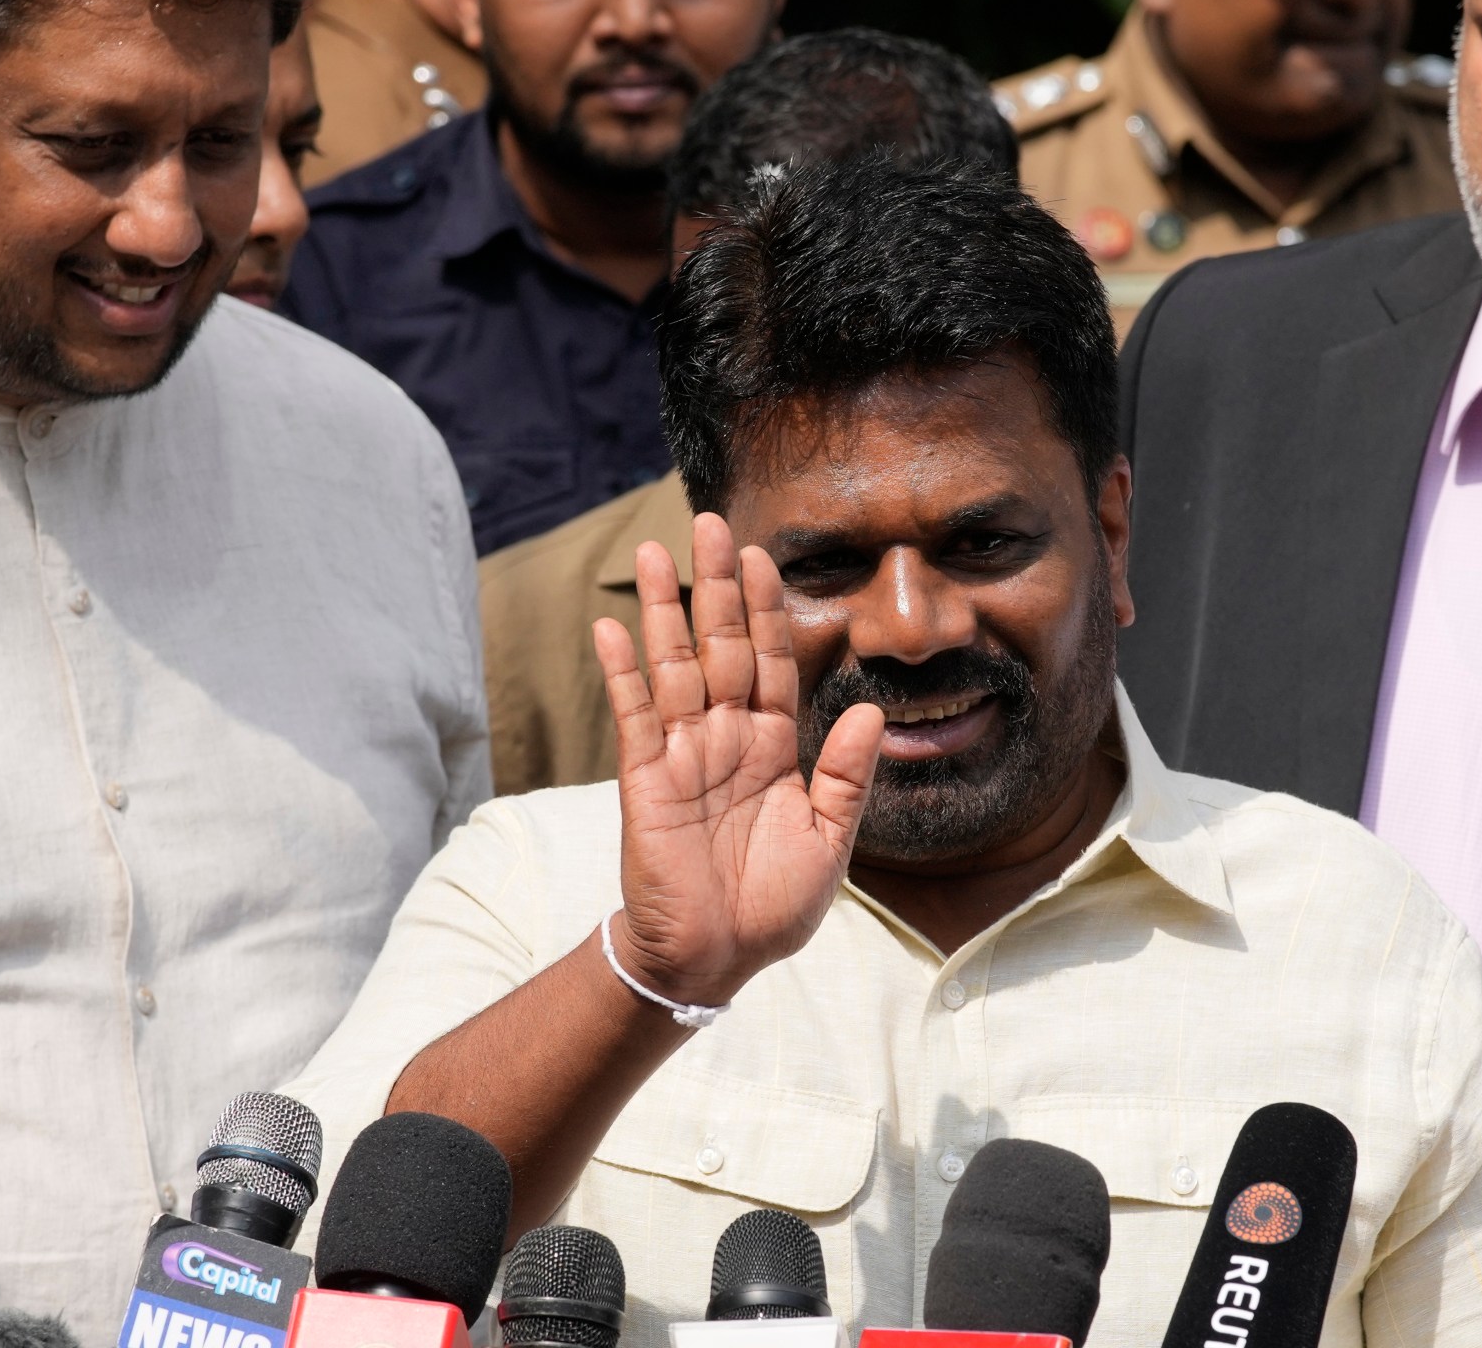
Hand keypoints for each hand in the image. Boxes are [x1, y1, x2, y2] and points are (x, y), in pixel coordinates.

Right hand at [592, 512, 883, 1006]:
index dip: (767, 610)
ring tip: (652, 552)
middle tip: (708, 522)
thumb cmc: (772, 906)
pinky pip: (634, 715)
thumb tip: (870, 711)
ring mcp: (682, 755)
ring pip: (674, 666)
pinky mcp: (644, 781)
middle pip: (721, 647)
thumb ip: (845, 776)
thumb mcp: (828, 841)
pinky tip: (611, 626)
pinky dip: (622, 671)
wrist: (716, 959)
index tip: (763, 556)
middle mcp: (725, 739)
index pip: (771, 663)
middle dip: (716, 586)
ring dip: (663, 610)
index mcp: (773, 748)